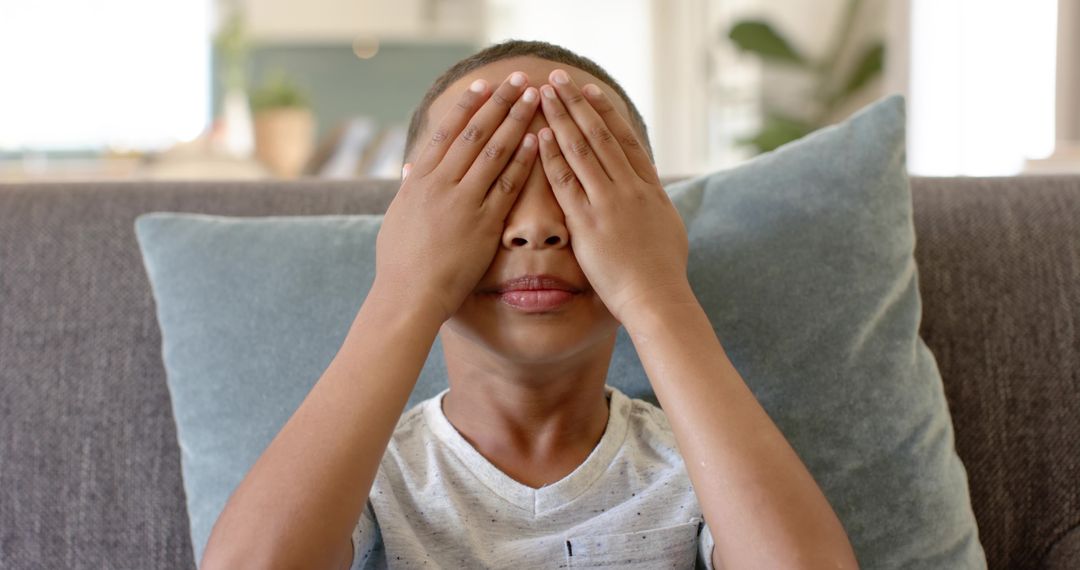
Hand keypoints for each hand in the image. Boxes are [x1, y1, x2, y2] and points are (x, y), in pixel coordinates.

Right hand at [373, 73, 539, 322]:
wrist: (408, 296)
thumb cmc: (400, 264)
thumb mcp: (397, 218)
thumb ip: (407, 190)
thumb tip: (409, 169)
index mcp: (418, 181)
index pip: (445, 133)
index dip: (466, 106)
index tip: (483, 85)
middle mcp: (440, 185)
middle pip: (474, 133)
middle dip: (498, 103)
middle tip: (519, 80)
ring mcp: (462, 202)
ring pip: (493, 152)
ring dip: (515, 121)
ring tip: (533, 99)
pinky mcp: (483, 224)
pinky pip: (506, 185)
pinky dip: (522, 160)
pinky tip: (536, 141)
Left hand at [536, 69, 692, 323]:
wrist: (657, 298)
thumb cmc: (663, 271)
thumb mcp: (668, 226)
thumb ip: (656, 199)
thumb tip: (651, 176)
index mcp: (651, 188)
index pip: (626, 140)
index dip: (607, 113)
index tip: (591, 92)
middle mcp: (630, 188)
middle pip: (601, 135)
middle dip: (577, 104)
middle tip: (559, 79)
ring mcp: (609, 203)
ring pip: (582, 150)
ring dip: (561, 118)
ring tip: (543, 95)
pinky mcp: (588, 222)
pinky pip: (566, 181)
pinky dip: (553, 155)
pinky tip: (540, 135)